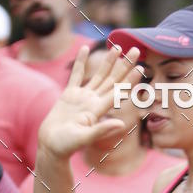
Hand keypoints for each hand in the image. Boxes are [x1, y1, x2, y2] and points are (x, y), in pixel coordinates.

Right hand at [37, 44, 141, 159]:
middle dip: (124, 64)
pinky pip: (77, 75)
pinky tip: (85, 48)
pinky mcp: (69, 95)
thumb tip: (121, 124)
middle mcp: (94, 101)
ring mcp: (82, 97)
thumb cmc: (66, 145)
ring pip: (99, 75)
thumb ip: (102, 130)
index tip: (140, 67)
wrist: (51, 146)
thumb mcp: (84, 138)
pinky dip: (81, 62)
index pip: (118, 91)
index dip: (130, 79)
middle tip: (135, 49)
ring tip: (117, 47)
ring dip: (108, 61)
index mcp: (99, 109)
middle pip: (113, 79)